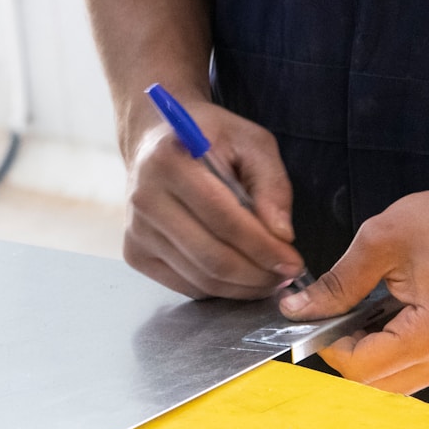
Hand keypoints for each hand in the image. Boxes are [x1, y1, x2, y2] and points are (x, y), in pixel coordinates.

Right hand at [123, 101, 303, 298]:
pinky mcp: (135, 253)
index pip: (225, 220)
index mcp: (170, 162)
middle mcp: (145, 198)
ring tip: (270, 277)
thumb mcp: (252, 142)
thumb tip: (282, 235)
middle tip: (286, 274)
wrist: (156, 140)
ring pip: (202, 278)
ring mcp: (136, 230)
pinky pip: (187, 286)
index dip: (264, 247)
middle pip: (212, 258)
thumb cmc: (210, 139)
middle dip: (259, 274)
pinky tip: (241, 276)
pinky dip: (221, 289)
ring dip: (244, 287)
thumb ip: (273, 184)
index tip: (294, 261)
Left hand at [279, 179, 428, 393]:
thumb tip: (298, 309)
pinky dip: (385, 351)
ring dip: (365, 353)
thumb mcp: (381, 242)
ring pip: (387, 382)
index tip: (315, 315)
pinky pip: (406, 370)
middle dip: (344, 350)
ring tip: (364, 310)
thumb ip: (336, 284)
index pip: (358, 366)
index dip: (327, 343)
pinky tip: (385, 316)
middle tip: (337, 310)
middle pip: (371, 383)